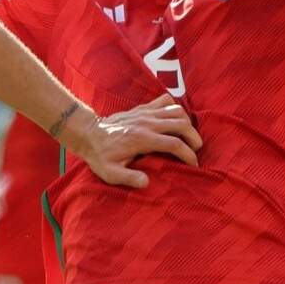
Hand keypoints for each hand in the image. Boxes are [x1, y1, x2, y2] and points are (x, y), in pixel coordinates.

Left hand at [70, 94, 202, 188]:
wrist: (88, 134)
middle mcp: (147, 123)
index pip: (174, 144)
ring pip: (176, 110)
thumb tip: (146, 182)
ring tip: (188, 136)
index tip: (193, 165)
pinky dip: (174, 108)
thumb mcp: (110, 173)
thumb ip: (128, 178)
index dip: (188, 155)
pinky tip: (174, 119)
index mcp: (142, 139)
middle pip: (181, 124)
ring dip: (187, 122)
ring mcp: (145, 112)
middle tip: (196, 150)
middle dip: (194, 137)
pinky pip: (165, 101)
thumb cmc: (100, 156)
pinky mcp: (142, 108)